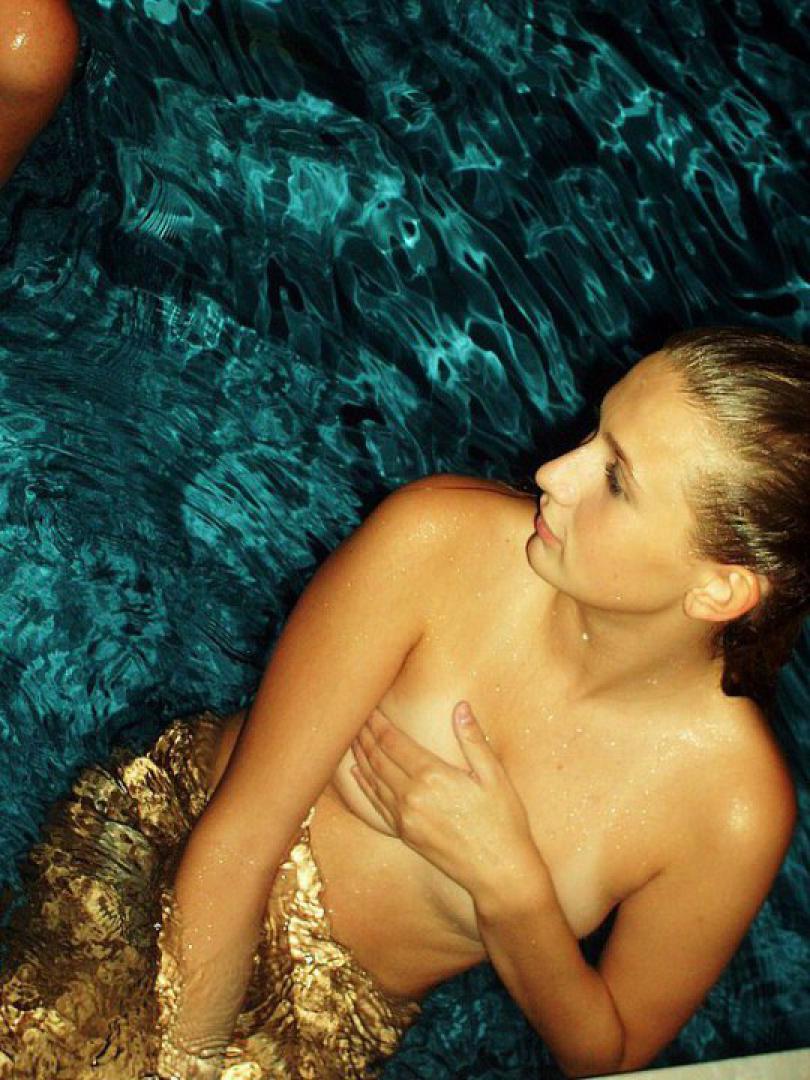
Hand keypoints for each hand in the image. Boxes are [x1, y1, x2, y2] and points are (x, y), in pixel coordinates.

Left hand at [351, 701, 540, 899]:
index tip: (370, 707)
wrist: (499, 874)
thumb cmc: (503, 823)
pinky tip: (358, 774)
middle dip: (365, 735)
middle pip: (378, 758)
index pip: (394, 742)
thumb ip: (473, 740)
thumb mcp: (495, 777)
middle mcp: (412, 796)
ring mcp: (405, 818)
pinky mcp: (405, 835)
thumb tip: (461, 707)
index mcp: (433, 776)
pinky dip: (364, 785)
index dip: (379, 723)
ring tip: (352, 738)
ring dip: (361, 757)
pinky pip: (376, 805)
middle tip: (355, 717)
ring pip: (373, 780)